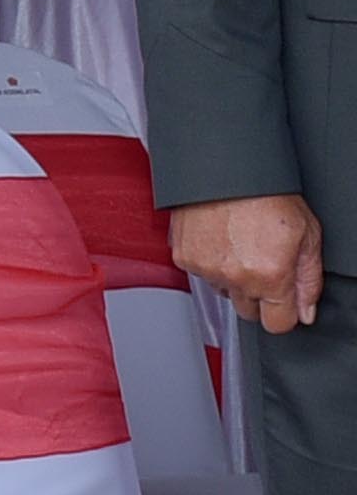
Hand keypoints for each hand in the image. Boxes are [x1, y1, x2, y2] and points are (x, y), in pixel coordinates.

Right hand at [175, 193, 322, 334]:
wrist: (225, 169)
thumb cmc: (266, 194)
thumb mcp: (308, 235)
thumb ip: (309, 280)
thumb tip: (306, 310)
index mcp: (271, 276)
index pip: (278, 324)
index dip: (285, 313)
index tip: (285, 301)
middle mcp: (236, 277)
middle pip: (249, 312)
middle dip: (259, 297)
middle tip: (264, 266)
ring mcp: (207, 269)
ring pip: (225, 292)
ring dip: (234, 279)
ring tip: (241, 247)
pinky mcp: (185, 258)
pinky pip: (202, 274)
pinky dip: (212, 263)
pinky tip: (221, 240)